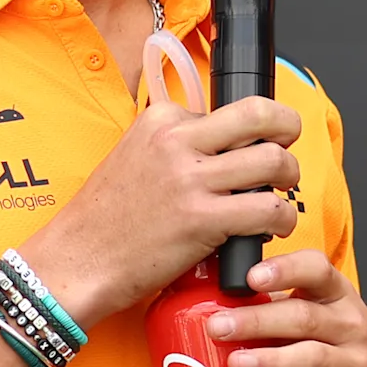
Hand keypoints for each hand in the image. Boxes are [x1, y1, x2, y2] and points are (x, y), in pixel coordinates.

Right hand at [15, 95, 300, 326]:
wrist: (77, 260)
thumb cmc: (107, 218)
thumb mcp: (137, 155)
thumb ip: (179, 143)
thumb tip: (228, 143)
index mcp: (162, 118)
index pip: (231, 106)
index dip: (255, 128)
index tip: (255, 146)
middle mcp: (177, 140)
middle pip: (262, 115)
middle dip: (288, 132)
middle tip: (286, 155)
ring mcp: (190, 178)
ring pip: (273, 161)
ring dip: (289, 180)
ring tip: (279, 199)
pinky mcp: (202, 219)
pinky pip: (268, 209)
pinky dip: (284, 220)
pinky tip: (274, 229)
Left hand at [207, 250, 366, 366]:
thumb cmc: (353, 349)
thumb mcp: (333, 315)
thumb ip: (289, 304)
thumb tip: (228, 299)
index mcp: (340, 299)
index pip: (318, 272)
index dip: (286, 270)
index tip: (252, 276)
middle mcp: (351, 328)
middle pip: (304, 317)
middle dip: (258, 320)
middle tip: (220, 326)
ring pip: (313, 359)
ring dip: (272, 361)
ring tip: (237, 364)